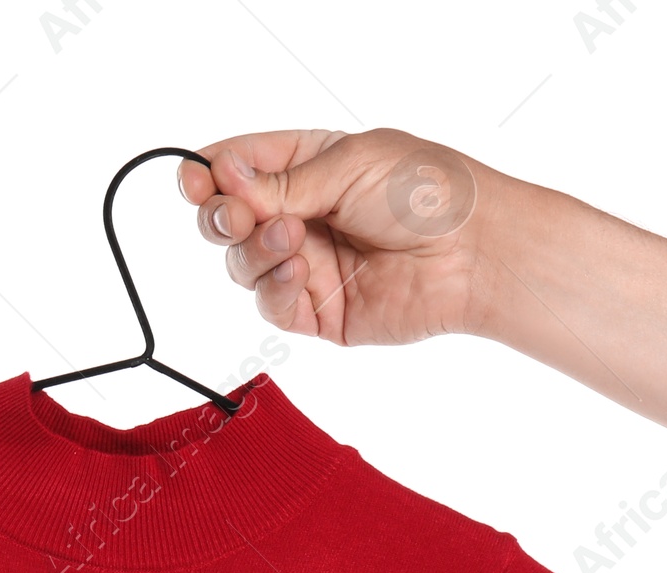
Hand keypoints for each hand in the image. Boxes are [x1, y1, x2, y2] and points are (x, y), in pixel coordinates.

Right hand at [178, 128, 492, 346]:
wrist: (472, 253)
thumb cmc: (427, 193)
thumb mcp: (347, 165)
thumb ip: (281, 183)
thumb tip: (221, 181)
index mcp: (310, 166)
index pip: (240, 168)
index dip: (208, 175)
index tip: (194, 179)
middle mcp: (304, 216)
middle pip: (230, 221)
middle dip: (223, 216)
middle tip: (236, 213)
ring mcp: (309, 266)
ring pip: (244, 265)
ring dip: (255, 250)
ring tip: (291, 238)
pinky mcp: (321, 314)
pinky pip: (273, 306)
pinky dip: (274, 288)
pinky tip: (298, 270)